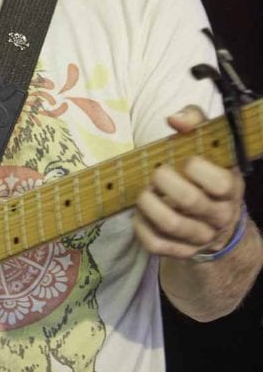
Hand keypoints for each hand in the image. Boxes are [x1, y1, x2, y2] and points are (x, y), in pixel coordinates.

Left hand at [133, 105, 244, 259]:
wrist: (219, 221)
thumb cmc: (208, 170)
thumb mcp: (210, 144)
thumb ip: (196, 121)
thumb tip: (174, 120)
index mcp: (231, 188)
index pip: (219, 182)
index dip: (196, 168)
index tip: (185, 159)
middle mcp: (219, 216)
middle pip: (190, 201)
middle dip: (165, 181)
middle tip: (156, 172)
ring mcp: (200, 237)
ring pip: (171, 224)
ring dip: (149, 203)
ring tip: (145, 191)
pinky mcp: (180, 251)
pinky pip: (156, 244)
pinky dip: (140, 227)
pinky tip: (139, 212)